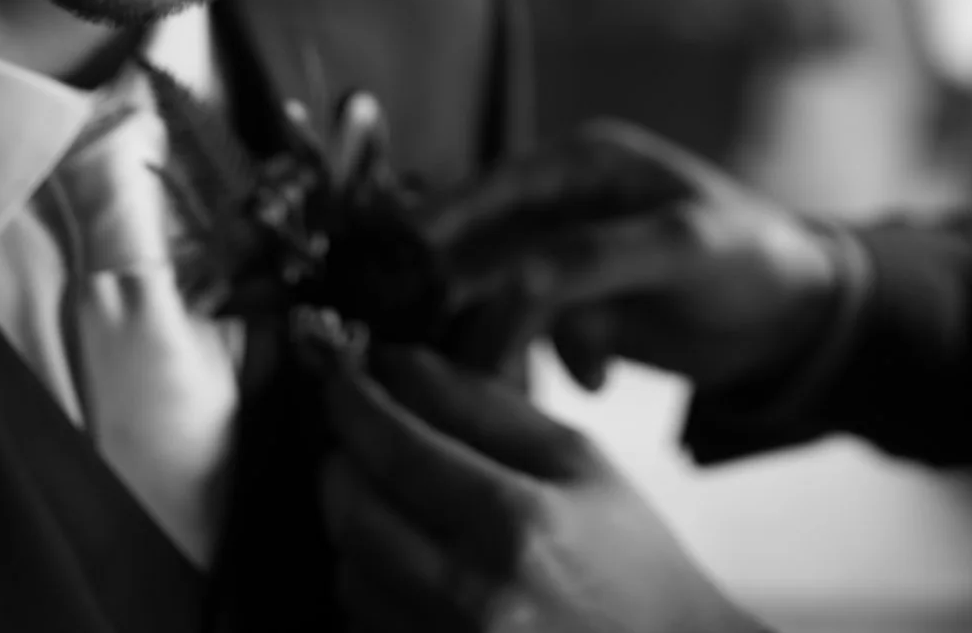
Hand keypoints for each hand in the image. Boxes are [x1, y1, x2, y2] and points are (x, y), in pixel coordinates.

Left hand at [315, 341, 763, 632]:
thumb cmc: (629, 556)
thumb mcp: (577, 460)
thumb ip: (485, 405)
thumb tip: (399, 365)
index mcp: (518, 524)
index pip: (397, 449)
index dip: (354, 405)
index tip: (342, 379)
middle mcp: (475, 597)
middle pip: (354, 513)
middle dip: (342, 462)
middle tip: (360, 438)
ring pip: (349, 571)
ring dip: (357, 525)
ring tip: (400, 506)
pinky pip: (366, 622)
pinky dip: (375, 584)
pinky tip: (416, 565)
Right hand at [429, 121, 839, 391]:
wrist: (797, 319)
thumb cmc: (753, 258)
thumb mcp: (683, 249)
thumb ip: (594, 259)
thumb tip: (512, 284)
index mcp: (586, 163)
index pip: (494, 185)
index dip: (440, 223)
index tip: (399, 265)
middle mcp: (565, 203)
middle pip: (482, 247)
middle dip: (465, 300)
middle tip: (442, 347)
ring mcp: (567, 256)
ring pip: (498, 298)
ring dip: (506, 342)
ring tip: (521, 381)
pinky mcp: (576, 307)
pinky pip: (529, 335)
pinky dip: (547, 361)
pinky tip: (592, 381)